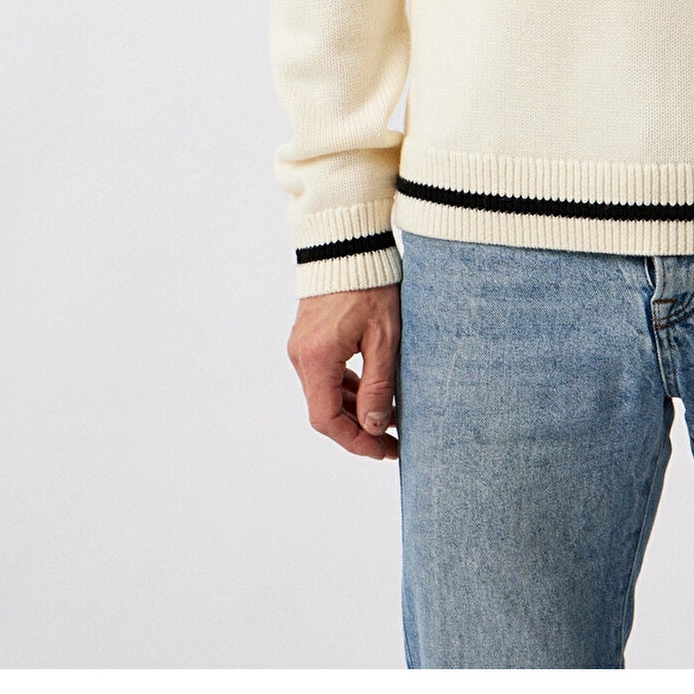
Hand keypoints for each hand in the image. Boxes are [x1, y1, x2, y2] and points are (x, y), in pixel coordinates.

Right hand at [287, 284, 400, 459]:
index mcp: (316, 359)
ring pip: (324, 394)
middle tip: (392, 440)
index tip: (384, 451)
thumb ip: (378, 385)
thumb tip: (376, 427)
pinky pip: (323, 375)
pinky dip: (345, 388)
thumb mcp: (384, 337)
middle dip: (358, 430)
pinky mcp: (308, 338)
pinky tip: (369, 391)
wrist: (349, 243)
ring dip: (352, 410)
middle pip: (324, 411)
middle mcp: (301, 356)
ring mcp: (302, 347)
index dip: (355, 442)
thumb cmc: (370, 284)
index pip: (327, 420)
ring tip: (389, 417)